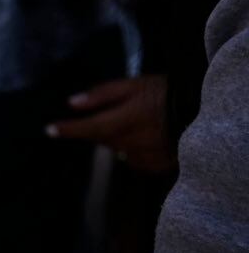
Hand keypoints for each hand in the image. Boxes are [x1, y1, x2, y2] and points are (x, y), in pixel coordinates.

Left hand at [48, 75, 170, 171]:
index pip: (88, 129)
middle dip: (100, 129)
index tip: (49, 130)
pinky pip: (136, 160)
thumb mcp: (133, 85)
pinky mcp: (158, 166)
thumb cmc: (165, 94)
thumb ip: (102, 95)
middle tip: (115, 115)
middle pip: (103, 140)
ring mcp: (145, 157)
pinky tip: (146, 137)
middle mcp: (130, 143)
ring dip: (119, 139)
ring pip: (118, 150)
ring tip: (136, 124)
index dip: (67, 130)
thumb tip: (72, 103)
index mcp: (123, 122)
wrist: (202, 112)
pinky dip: (135, 150)